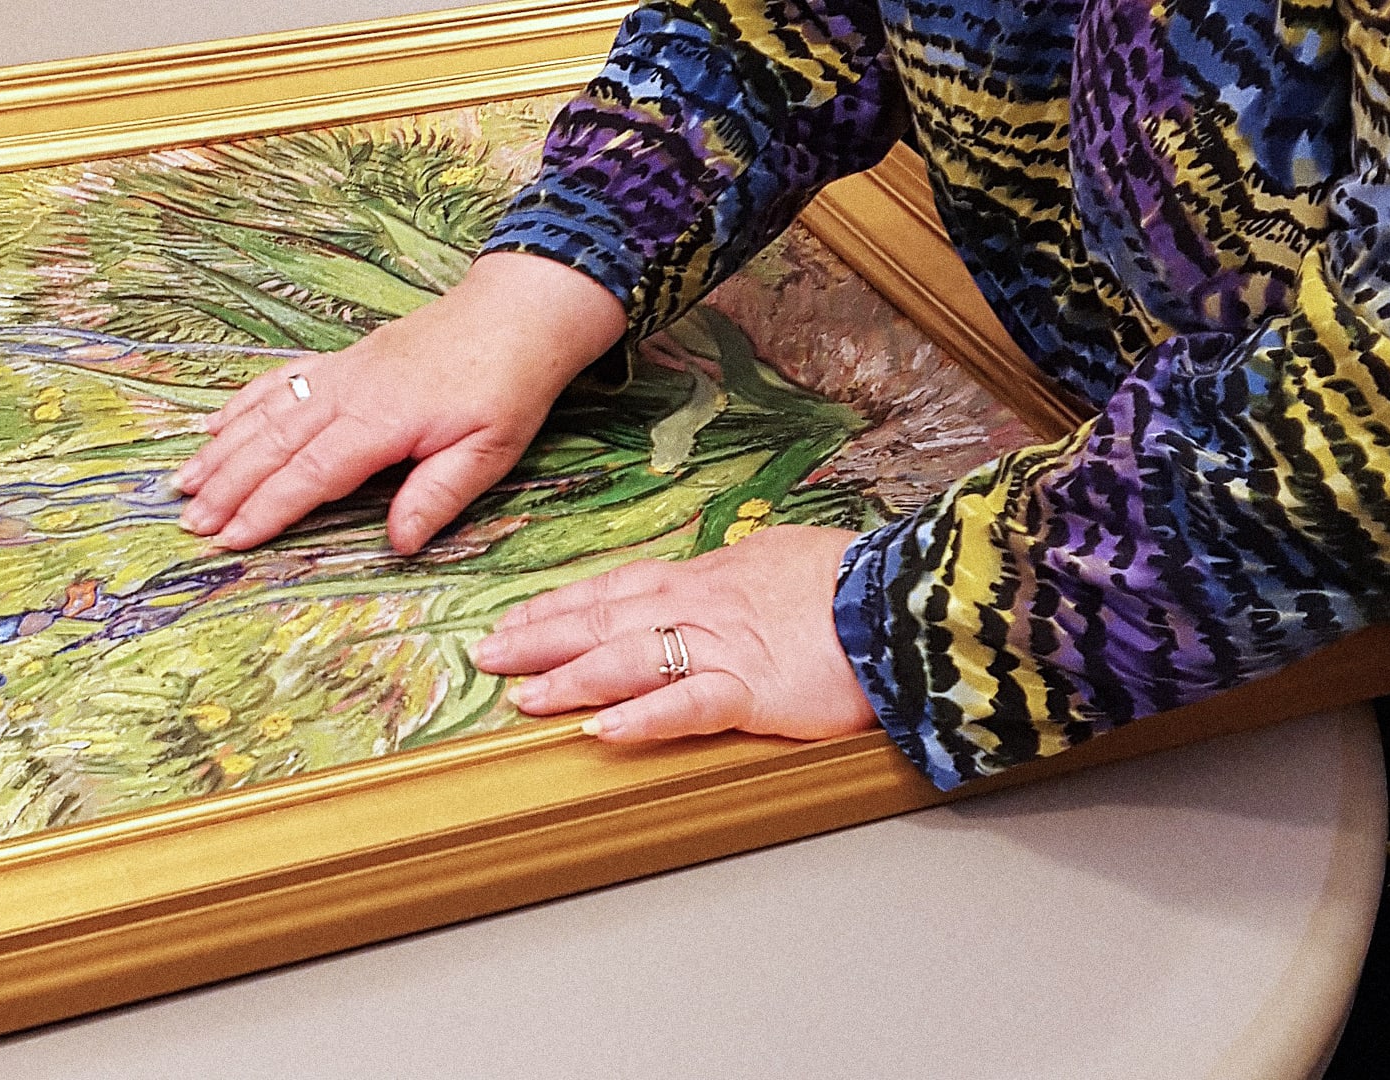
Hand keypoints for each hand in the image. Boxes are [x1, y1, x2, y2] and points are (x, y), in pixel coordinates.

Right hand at [172, 253, 625, 552]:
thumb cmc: (508, 386)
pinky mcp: (344, 362)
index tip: (230, 539)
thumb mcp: (490, 451)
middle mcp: (348, 392)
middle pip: (273, 445)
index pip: (310, 474)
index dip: (266, 509)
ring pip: (266, 414)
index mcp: (381, 420)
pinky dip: (243, 407)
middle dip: (227, 488)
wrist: (517, 314)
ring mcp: (341, 372)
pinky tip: (216, 429)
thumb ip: (439, 496)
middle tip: (190, 525)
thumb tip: (398, 544)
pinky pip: (280, 383)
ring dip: (222, 452)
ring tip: (184, 486)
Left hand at [473, 525, 877, 741]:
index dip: (556, 608)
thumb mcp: (776, 559)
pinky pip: (689, 704)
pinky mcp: (755, 689)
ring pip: (630, 660)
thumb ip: (733, 575)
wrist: (902, 594)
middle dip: (538, 640)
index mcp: (704, 578)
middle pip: (602, 621)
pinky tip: (605, 733)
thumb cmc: (846, 580)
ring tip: (524, 697)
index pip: (611, 591)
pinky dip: (645, 719)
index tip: (512, 621)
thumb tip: (714, 576)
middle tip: (487, 657)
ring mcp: (724, 647)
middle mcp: (700, 607)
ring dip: (571, 679)